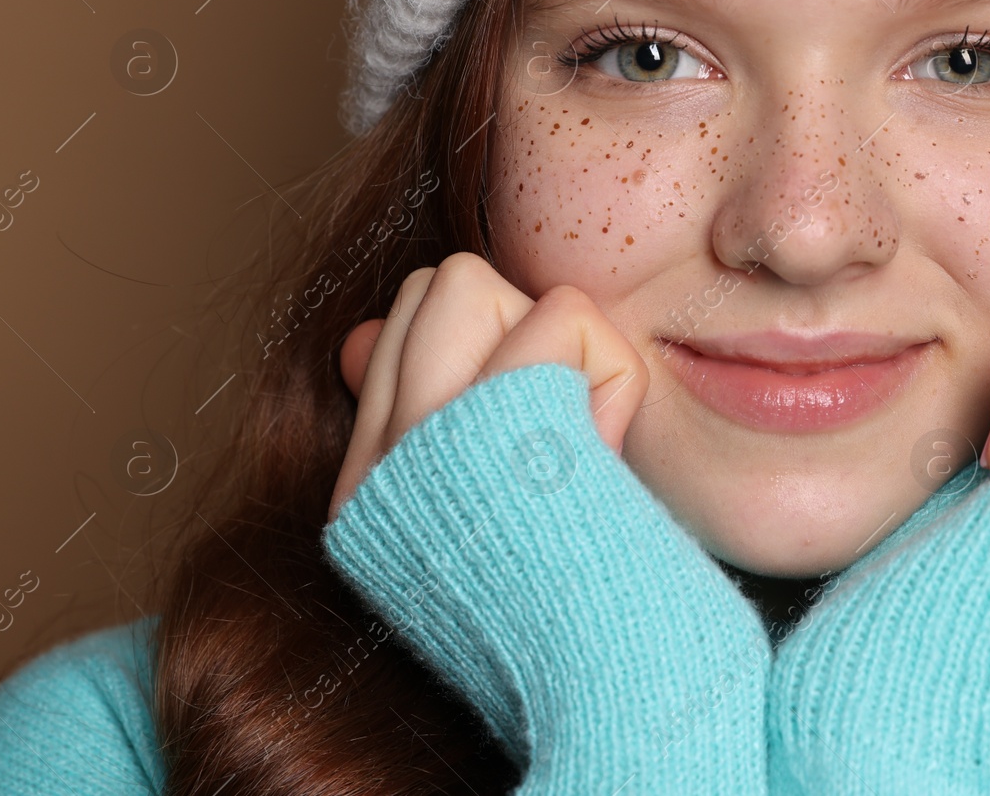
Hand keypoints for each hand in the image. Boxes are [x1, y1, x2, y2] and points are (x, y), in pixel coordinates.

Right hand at [321, 253, 771, 791]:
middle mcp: (370, 477)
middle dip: (520, 335)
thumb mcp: (498, 521)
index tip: (544, 447)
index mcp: (371, 501)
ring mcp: (413, 451)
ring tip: (581, 446)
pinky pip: (559, 317)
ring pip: (470, 283)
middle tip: (563, 444)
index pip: (396, 333)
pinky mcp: (477, 432)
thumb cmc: (593, 617)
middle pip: (434, 290)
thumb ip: (439, 424)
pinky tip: (608, 459)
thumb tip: (360, 338)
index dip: (494, 358)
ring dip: (557, 344)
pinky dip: (608, 371)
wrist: (629, 705)